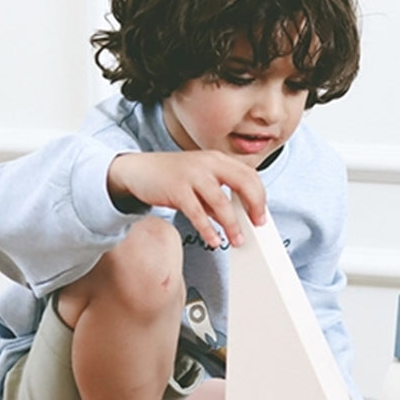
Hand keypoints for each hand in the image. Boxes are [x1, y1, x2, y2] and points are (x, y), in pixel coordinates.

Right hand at [107, 150, 266, 247]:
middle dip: (254, 206)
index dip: (260, 196)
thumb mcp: (199, 184)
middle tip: (256, 226)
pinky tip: (213, 240)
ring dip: (232, 225)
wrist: (137, 170)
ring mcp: (192, 174)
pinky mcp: (177, 189)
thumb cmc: (171, 177)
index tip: (261, 215)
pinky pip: (198, 213)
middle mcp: (208, 163)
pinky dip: (208, 229)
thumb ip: (217, 200)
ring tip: (236, 240)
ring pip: (221, 202)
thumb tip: (235, 221)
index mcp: (217, 159)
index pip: (249, 175)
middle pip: (243, 183)